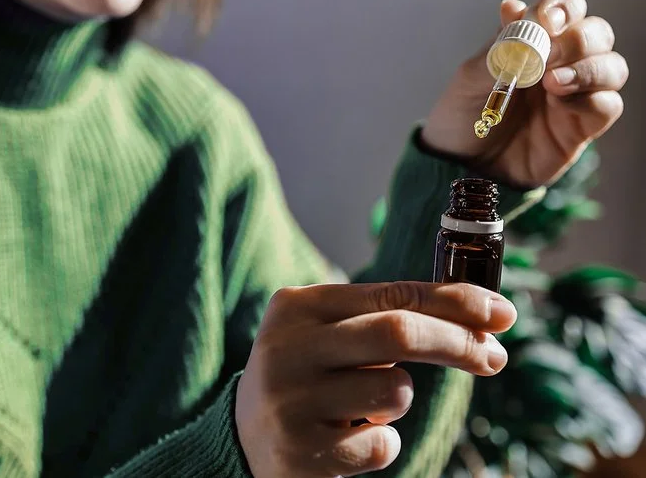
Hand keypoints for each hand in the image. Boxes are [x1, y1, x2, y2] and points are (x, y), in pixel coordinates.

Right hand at [235, 282, 516, 477]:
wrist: (245, 434)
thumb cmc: (307, 373)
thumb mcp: (328, 332)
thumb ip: (383, 317)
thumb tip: (479, 319)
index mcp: (298, 306)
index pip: (392, 294)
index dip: (456, 302)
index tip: (501, 313)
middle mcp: (289, 348)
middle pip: (399, 333)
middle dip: (458, 343)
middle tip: (494, 357)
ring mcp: (291, 401)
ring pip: (395, 391)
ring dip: (398, 400)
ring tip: (364, 406)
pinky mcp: (301, 451)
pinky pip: (381, 444)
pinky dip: (381, 442)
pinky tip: (346, 439)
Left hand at [423, 0, 628, 187]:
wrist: (459, 167)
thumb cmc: (462, 119)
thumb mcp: (469, 80)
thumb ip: (499, 48)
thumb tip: (513, 8)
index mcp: (532, 44)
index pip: (565, 9)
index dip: (563, 7)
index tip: (545, 20)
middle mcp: (559, 65)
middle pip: (597, 34)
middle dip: (579, 39)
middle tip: (548, 56)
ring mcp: (573, 97)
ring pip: (612, 67)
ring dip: (590, 68)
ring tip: (552, 83)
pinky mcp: (580, 128)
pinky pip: (608, 106)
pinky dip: (591, 100)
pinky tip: (559, 104)